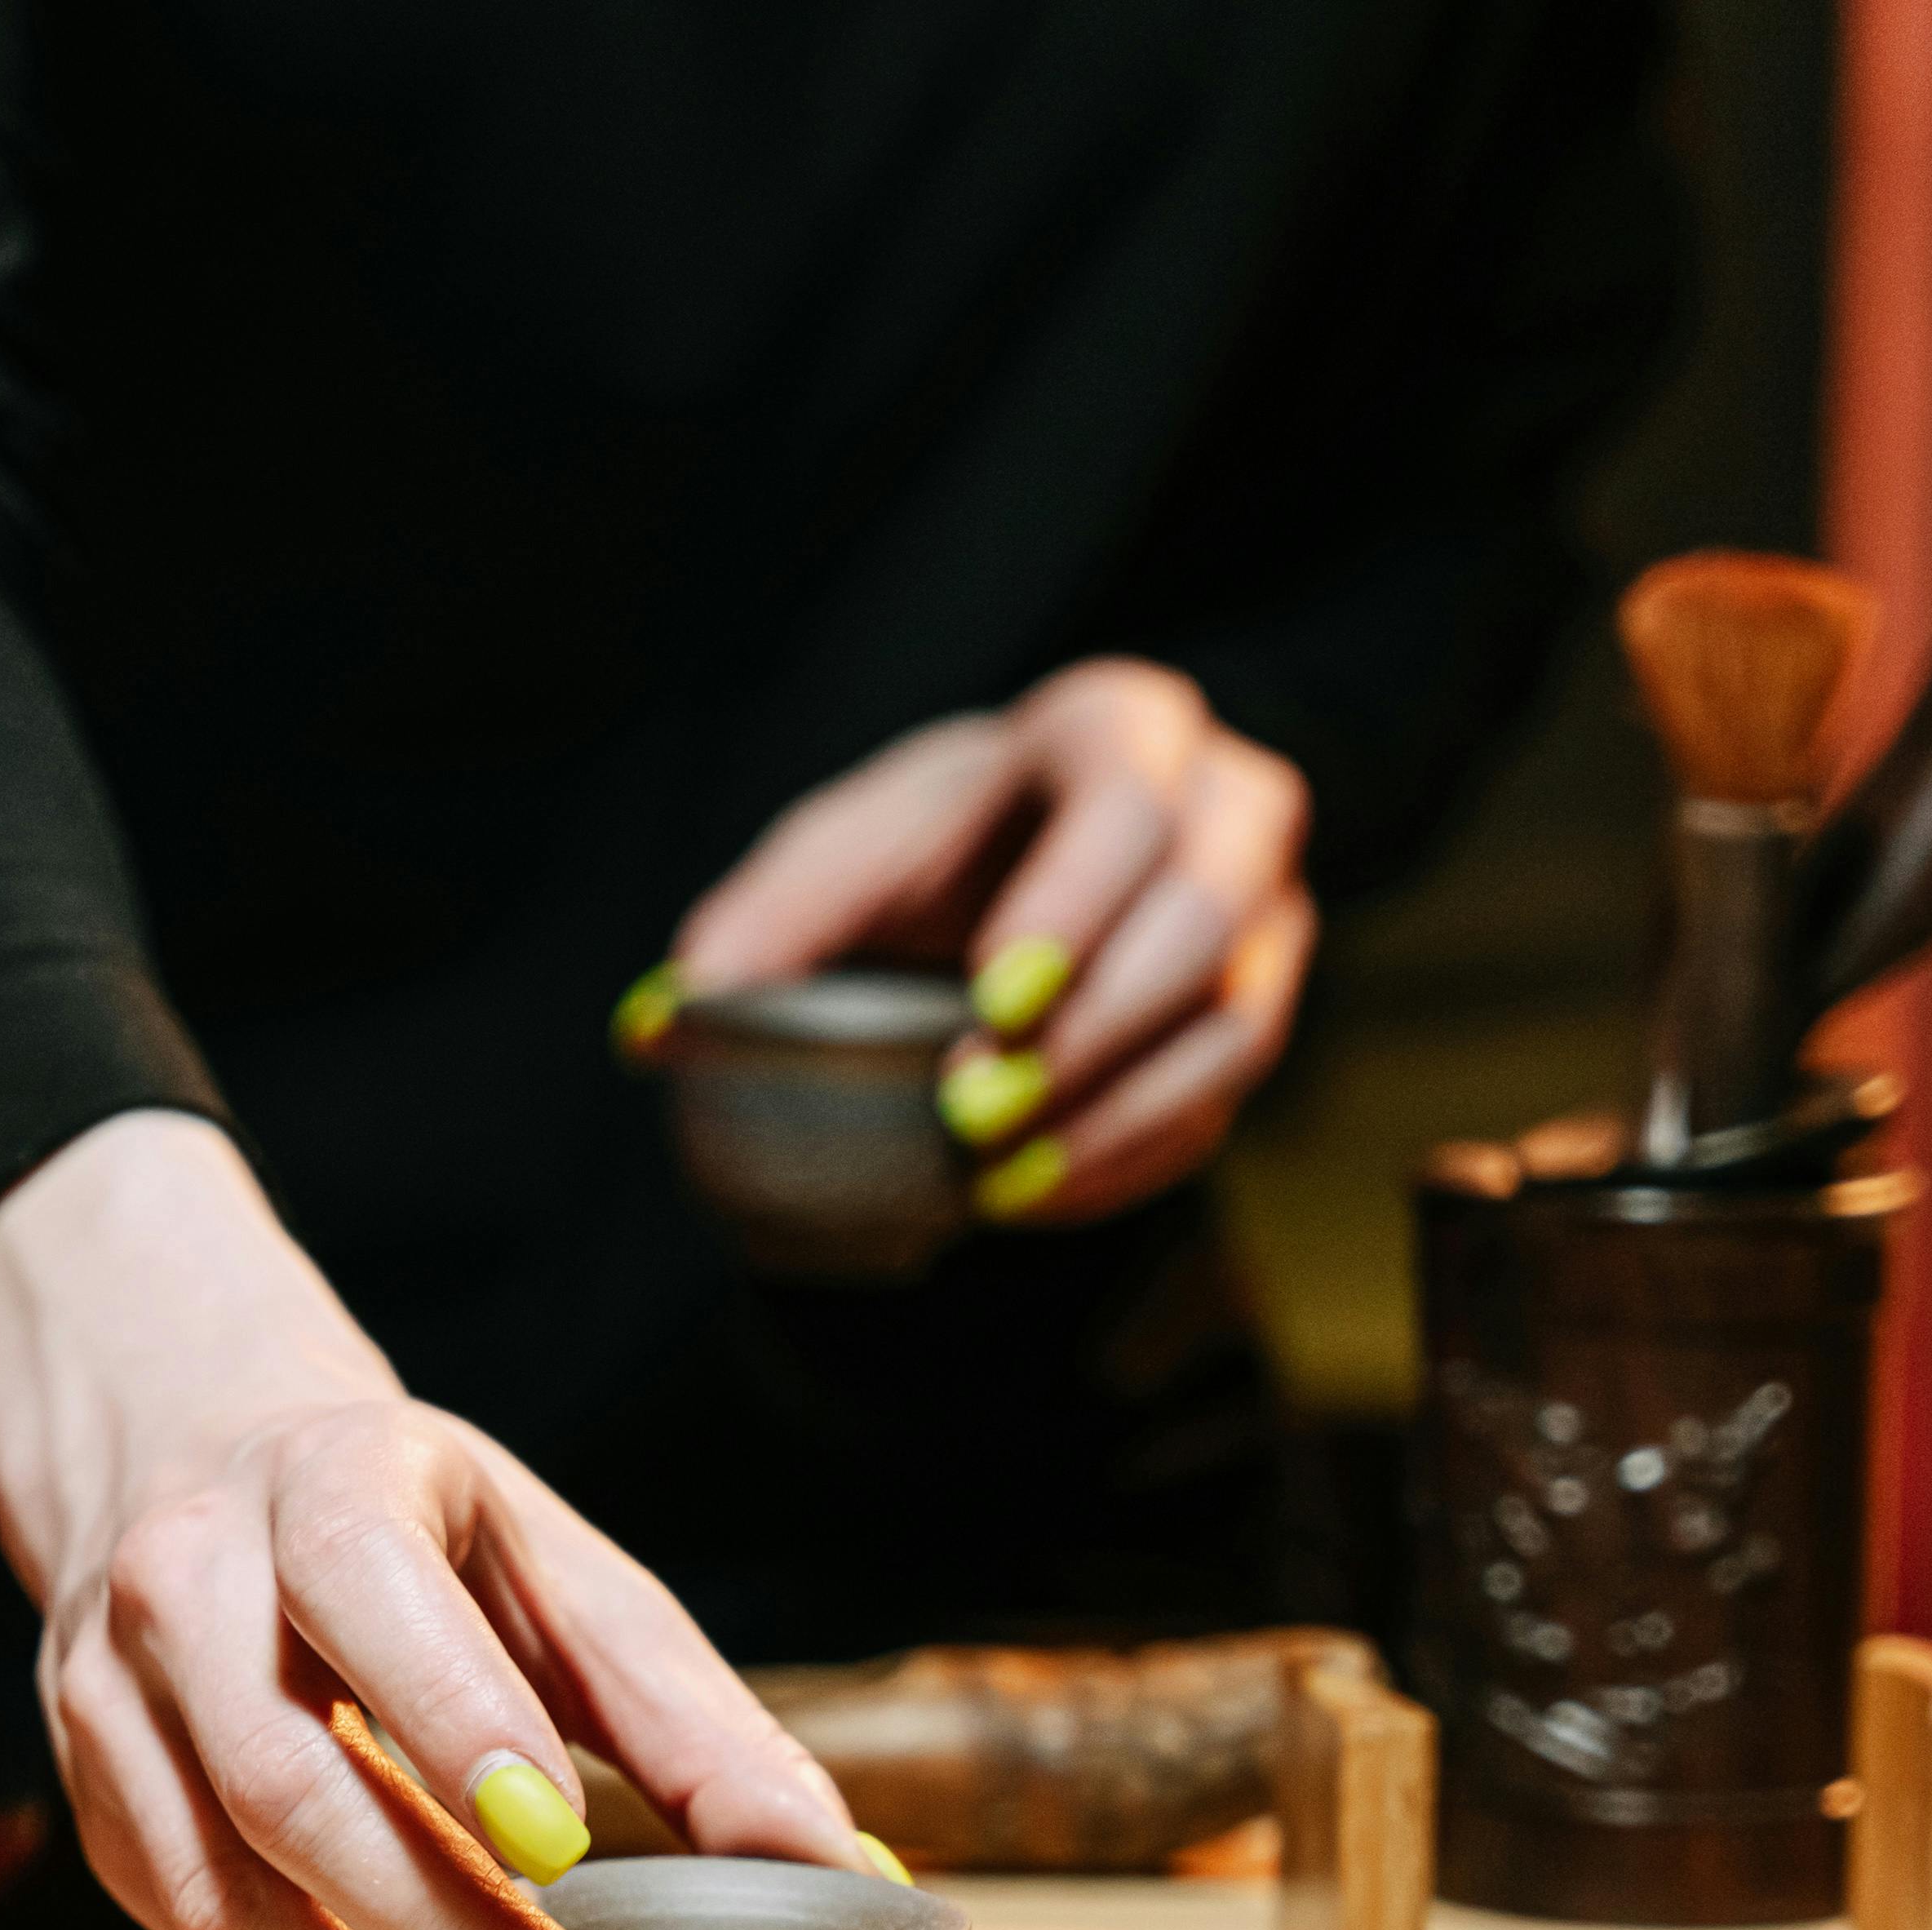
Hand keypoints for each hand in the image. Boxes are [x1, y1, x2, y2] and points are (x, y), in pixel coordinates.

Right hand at [0, 1112, 882, 1929]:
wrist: (177, 1454)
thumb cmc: (402, 1519)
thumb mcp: (551, 1561)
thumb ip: (685, 1715)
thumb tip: (840, 1873)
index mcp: (315, 1485)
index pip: (364, 1592)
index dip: (453, 1721)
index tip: (562, 1850)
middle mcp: (181, 1591)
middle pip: (285, 1785)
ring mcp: (113, 1714)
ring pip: (220, 1904)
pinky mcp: (101, 1819)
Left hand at [666, 658, 1315, 1227]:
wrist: (1021, 869)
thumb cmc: (929, 849)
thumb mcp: (840, 855)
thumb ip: (763, 922)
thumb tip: (664, 1018)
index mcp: (1120, 727)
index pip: (1127, 802)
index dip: (1070, 906)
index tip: (988, 1003)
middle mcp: (1225, 808)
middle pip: (1203, 915)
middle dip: (1088, 1030)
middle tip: (969, 1114)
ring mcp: (1267, 914)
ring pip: (1234, 1020)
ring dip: (1114, 1116)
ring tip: (993, 1184)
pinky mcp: (1257, 1010)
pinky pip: (1223, 1098)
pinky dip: (1127, 1160)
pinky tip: (1028, 1199)